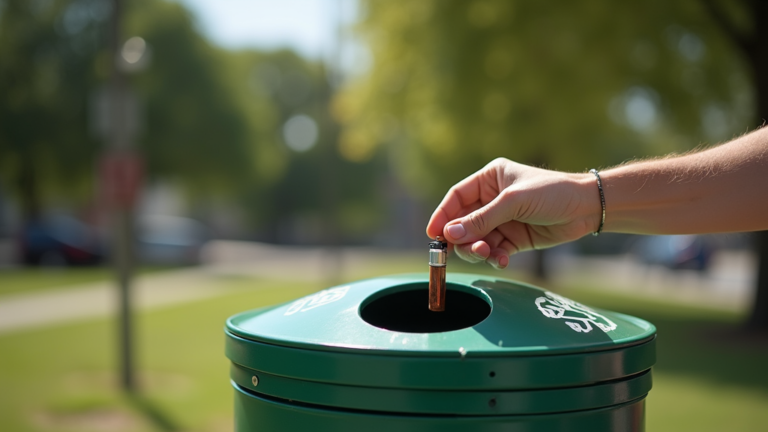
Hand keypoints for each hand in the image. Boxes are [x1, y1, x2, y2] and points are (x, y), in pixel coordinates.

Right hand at [426, 158, 600, 268]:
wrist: (587, 208)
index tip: (433, 234)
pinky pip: (495, 251)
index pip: (457, 197)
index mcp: (490, 179)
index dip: (443, 215)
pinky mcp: (514, 239)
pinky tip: (502, 260)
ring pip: (477, 240)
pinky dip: (495, 258)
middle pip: (464, 222)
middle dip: (462, 237)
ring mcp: (503, 220)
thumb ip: (482, 219)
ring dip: (478, 250)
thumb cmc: (552, 192)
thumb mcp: (513, 202)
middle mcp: (493, 199)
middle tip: (466, 249)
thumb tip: (450, 233)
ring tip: (488, 254)